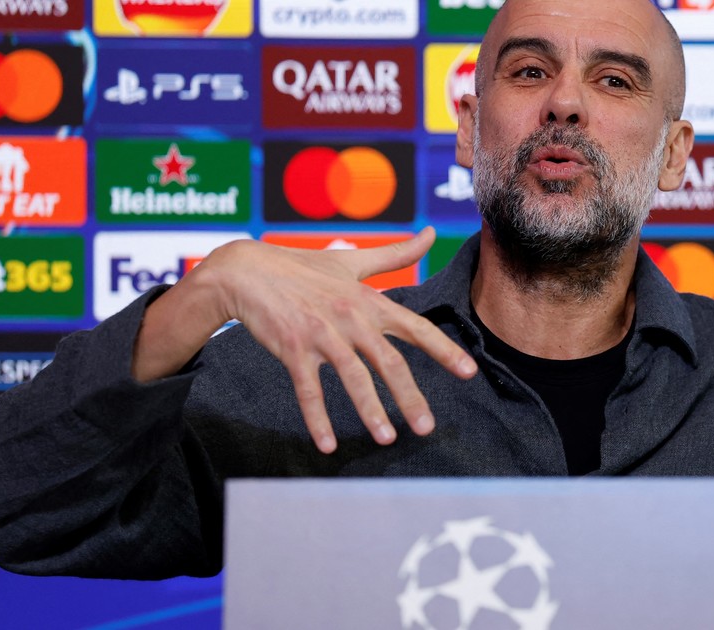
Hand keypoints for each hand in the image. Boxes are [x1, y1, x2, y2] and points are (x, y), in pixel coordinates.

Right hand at [135, 227, 476, 453]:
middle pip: (388, 362)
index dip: (444, 350)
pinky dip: (316, 418)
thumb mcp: (352, 261)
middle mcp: (350, 317)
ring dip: (370, 411)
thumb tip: (432, 233)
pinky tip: (326, 445)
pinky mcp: (291, 348)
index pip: (415, 327)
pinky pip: (308, 389)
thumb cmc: (301, 267)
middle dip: (410, 397)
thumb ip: (396, 254)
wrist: (244, 270)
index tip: (469, 372)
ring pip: (352, 378)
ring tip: (387, 439)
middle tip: (426, 428)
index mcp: (369, 301)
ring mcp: (320, 334)